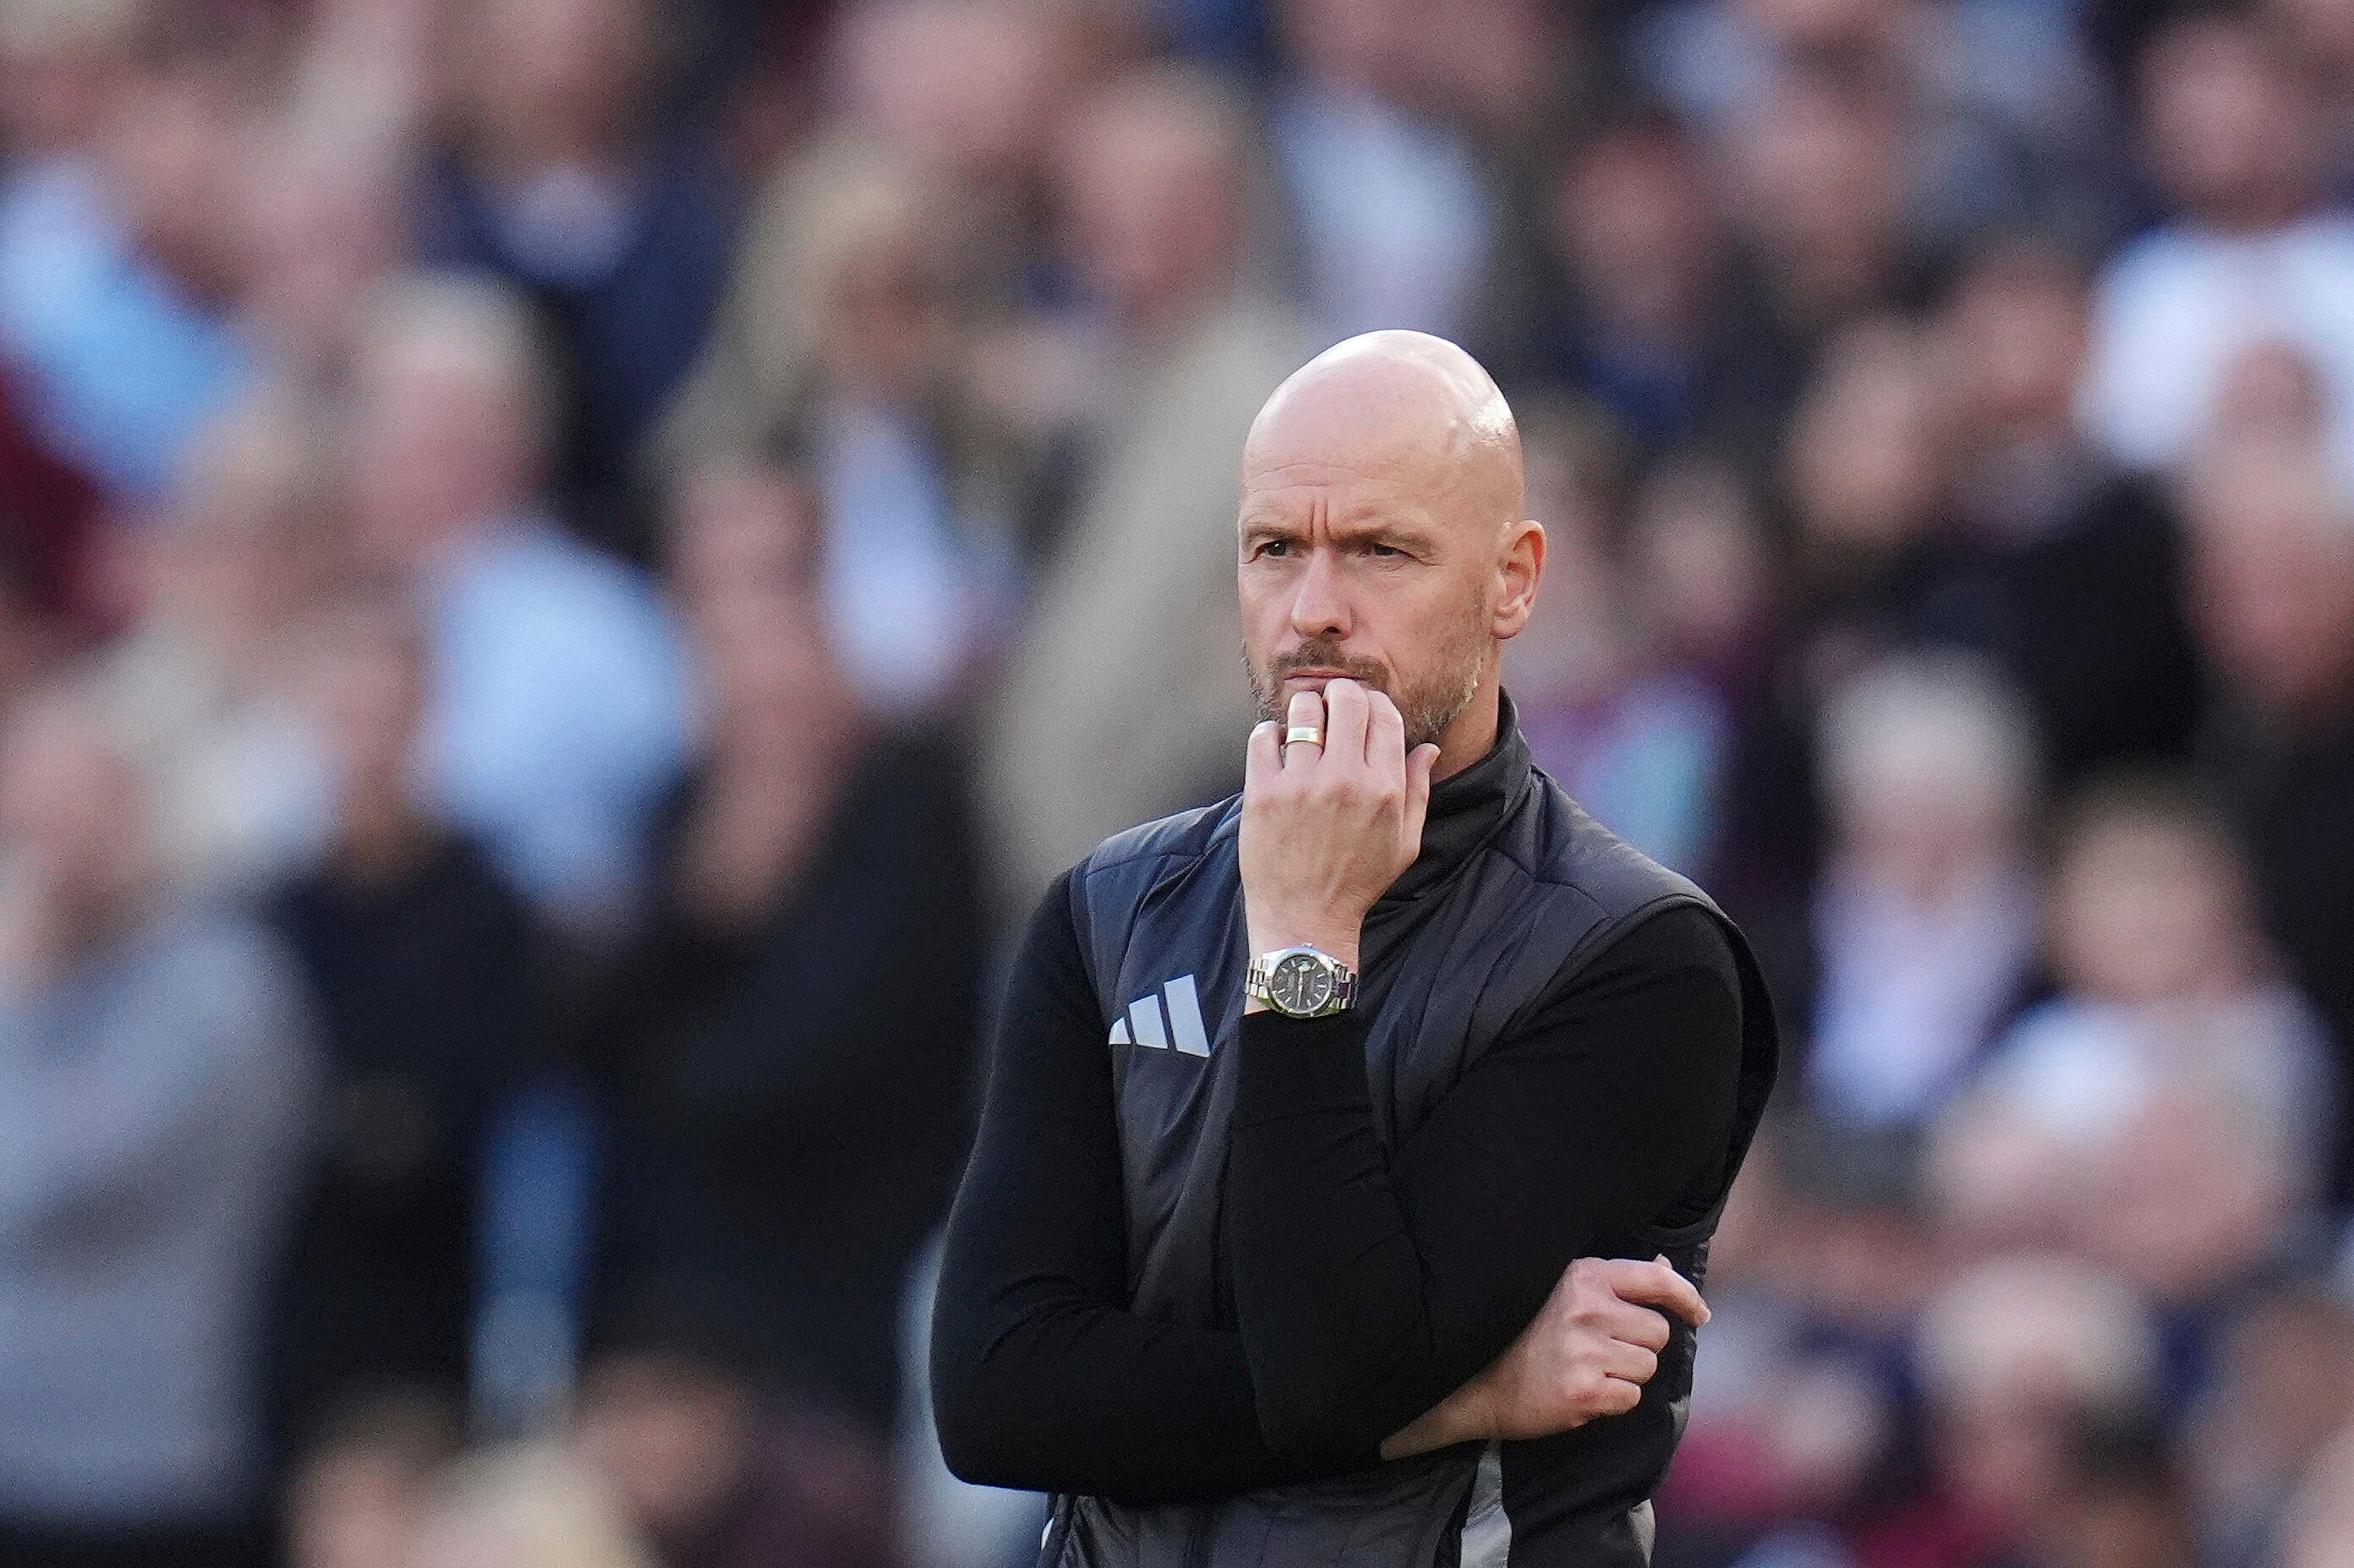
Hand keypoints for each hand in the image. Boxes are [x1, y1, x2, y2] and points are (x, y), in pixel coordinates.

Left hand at [1239, 679, 1440, 977]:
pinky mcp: (1262, 793)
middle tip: (1332, 706)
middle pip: (1346, 699)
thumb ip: (1418, 792)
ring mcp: (1301, 785)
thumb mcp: (1404, 844)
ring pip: (1303, 710)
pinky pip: (1263, 736)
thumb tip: (1428, 748)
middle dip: (1340, 694)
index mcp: (1384, 789)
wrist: (1305, 920)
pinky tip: (1277, 745)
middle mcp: (1344, 780)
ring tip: (1303, 725)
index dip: (1375, 703)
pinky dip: (1270, 733)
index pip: (1384, 714)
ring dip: (1304, 710)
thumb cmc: (1357, 883)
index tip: (1364, 710)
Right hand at [1381, 1256, 1707, 1457]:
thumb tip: (1665, 1266)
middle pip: (1658, 1332)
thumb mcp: (1560, 1288)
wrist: (1472, 1383)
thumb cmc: (1518, 1332)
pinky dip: (1612, 1400)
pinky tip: (1581, 1390)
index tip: (1699, 1313)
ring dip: (1626, 1374)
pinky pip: (1630, 1398)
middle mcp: (1587, 1308)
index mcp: (1583, 1275)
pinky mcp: (1584, 1391)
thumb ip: (1613, 1280)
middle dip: (1640, 1345)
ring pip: (1647, 1367)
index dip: (1686, 1296)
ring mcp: (1585, 1350)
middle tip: (1602, 1350)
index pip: (1656, 1279)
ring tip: (1586, 1369)